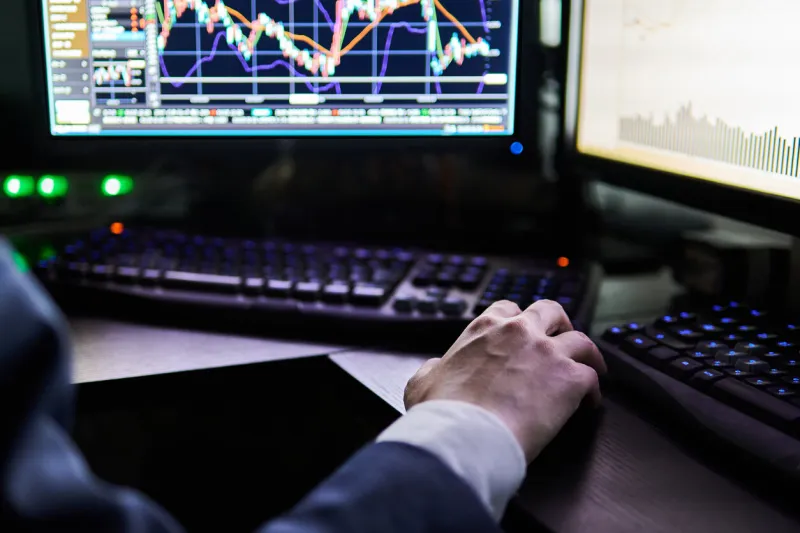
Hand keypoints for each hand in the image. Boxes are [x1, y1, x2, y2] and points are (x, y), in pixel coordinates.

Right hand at [404, 300, 606, 461]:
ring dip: (587, 354)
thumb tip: (435, 369)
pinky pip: (592, 377)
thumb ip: (433, 368)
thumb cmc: (443, 411)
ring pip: (581, 340)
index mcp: (484, 328)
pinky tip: (590, 403)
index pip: (508, 308)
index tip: (522, 331)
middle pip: (551, 312)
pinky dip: (594, 390)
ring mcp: (548, 353)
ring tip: (592, 367)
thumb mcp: (422, 381)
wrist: (465, 434)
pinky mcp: (570, 379)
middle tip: (562, 339)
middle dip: (559, 324)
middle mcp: (519, 332)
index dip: (517, 320)